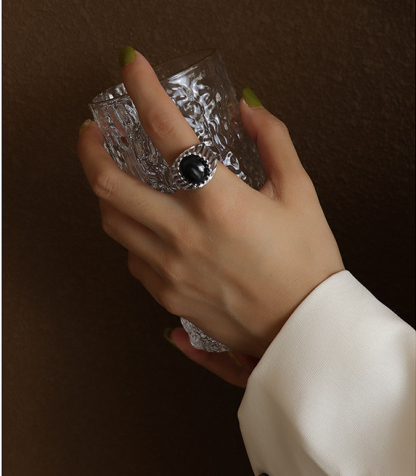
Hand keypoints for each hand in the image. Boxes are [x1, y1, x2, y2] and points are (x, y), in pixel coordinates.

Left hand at [77, 49, 343, 361]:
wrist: (302, 331)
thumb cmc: (307, 266)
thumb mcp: (300, 193)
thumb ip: (273, 142)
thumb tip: (247, 109)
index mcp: (220, 202)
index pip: (166, 130)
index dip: (143, 88)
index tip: (132, 68)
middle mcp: (185, 235)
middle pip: (108, 182)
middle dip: (90, 147)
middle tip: (93, 132)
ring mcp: (170, 269)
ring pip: (112, 222)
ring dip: (107, 192)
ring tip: (118, 177)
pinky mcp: (167, 295)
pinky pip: (132, 258)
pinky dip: (132, 234)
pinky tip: (150, 228)